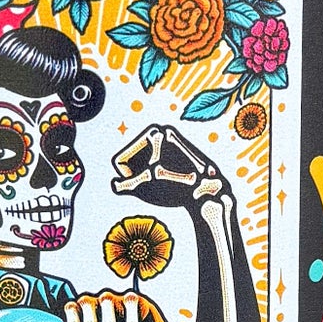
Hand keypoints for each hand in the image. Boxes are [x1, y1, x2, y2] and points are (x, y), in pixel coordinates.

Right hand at [112, 124, 227, 209]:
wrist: (207, 191)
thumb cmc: (175, 187)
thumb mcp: (142, 187)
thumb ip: (121, 186)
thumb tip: (115, 184)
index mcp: (153, 133)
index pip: (121, 160)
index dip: (129, 176)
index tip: (147, 181)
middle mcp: (164, 130)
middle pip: (135, 158)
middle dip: (141, 173)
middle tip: (157, 182)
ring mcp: (175, 139)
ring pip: (148, 161)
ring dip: (151, 174)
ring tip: (166, 182)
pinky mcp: (184, 149)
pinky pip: (163, 162)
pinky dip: (164, 172)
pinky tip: (175, 180)